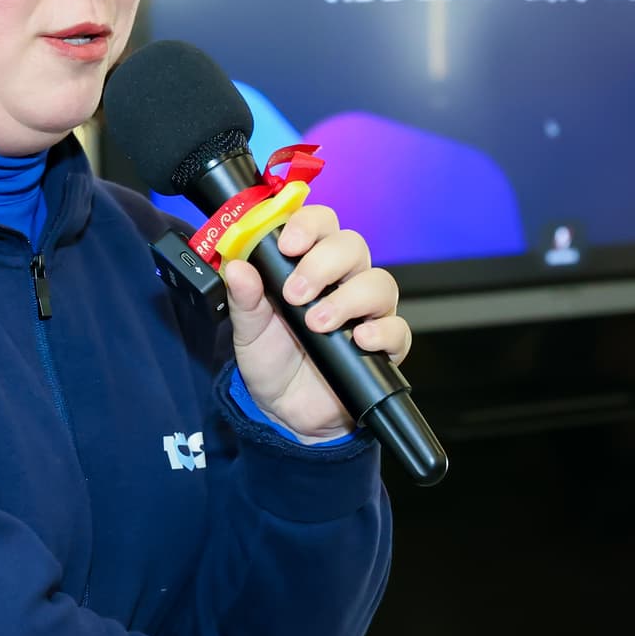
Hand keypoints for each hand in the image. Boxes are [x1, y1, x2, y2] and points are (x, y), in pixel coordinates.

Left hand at [223, 204, 411, 441]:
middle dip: (323, 264)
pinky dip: (381, 331)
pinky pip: (397, 328)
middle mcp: (343, 281)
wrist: (285, 411)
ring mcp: (366, 312)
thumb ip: (245, 298)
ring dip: (348, 298)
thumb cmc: (272, 359)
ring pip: (379, 282)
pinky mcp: (384, 345)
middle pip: (353, 246)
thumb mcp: (248, 329)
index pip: (321, 224)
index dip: (308, 225)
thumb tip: (237, 267)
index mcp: (310, 264)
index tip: (287, 245)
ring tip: (317, 323)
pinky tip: (358, 340)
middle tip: (296, 294)